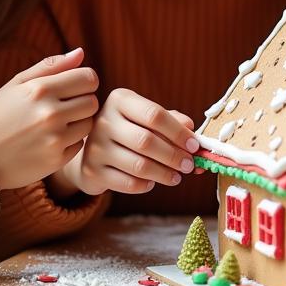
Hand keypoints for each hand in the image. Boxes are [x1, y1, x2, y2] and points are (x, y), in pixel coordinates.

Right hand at [0, 48, 98, 190]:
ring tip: (54, 124)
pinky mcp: (56, 160)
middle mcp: (50, 114)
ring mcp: (54, 139)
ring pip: (89, 123)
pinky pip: (79, 144)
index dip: (84, 81)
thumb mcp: (16, 84)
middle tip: (63, 106)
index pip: (89, 78)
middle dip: (82, 101)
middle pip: (93, 101)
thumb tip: (81, 52)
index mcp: (40, 90)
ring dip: (77, 122)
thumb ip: (51, 66)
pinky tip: (49, 140)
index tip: (73, 87)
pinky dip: (69, 142)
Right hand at [49, 88, 198, 197]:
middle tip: (189, 165)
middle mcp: (104, 121)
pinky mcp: (91, 171)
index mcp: (120, 100)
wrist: (93, 150)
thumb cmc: (130, 130)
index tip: (194, 146)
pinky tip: (152, 183)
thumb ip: (171, 121)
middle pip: (146, 141)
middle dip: (173, 156)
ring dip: (163, 173)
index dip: (178, 132)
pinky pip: (126, 183)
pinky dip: (144, 185)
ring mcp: (95, 147)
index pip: (154, 114)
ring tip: (177, 177)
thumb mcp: (147, 118)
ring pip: (138, 165)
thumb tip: (192, 130)